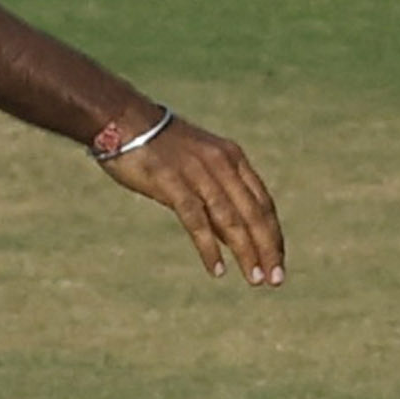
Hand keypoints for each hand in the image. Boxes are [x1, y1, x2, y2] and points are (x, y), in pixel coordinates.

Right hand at [98, 112, 284, 285]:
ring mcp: (196, 172)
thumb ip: (217, 196)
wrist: (122, 119)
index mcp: (231, 158)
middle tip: (274, 279)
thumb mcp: (198, 165)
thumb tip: (233, 238)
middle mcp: (220, 164)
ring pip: (230, 218)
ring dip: (245, 251)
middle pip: (253, 213)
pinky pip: (196, 220)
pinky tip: (217, 269)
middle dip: (267, 248)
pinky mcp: (171, 182)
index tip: (278, 262)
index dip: (274, 235)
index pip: (263, 203)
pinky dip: (209, 247)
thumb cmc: (158, 147)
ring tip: (253, 278)